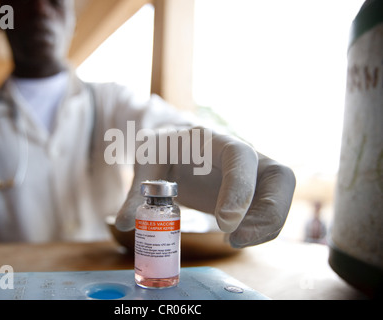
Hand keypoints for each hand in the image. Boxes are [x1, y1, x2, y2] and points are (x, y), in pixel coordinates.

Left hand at [115, 127, 295, 247]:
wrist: (179, 148)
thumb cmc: (166, 149)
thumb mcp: (148, 161)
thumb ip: (138, 189)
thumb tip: (125, 223)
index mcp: (213, 141)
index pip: (239, 155)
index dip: (238, 187)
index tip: (223, 222)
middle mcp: (243, 155)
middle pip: (280, 175)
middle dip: (268, 211)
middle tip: (234, 237)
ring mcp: (254, 173)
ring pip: (282, 196)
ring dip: (267, 226)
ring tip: (234, 241)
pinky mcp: (256, 192)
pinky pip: (272, 211)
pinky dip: (261, 230)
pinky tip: (235, 238)